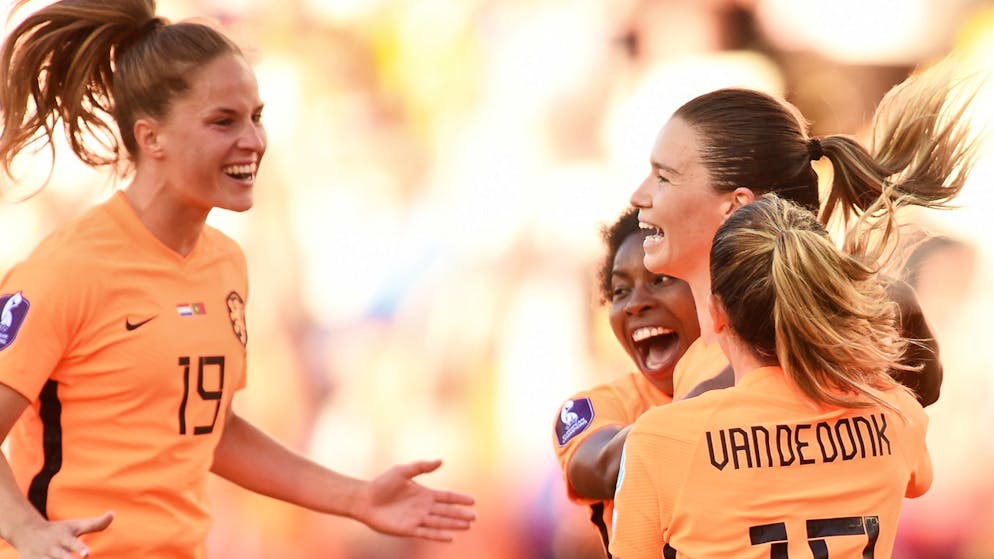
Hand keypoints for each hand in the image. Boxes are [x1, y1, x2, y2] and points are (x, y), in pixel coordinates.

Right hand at [11, 512, 112, 558]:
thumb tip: (112, 514)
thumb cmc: (58, 530)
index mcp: (64, 538)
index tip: (87, 554)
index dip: (80, 549)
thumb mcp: (75, 526)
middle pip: (62, 557)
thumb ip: (95, 524)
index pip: (74, 544)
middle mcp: (53, 549)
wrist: (27, 532)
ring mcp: (42, 558)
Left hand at [352, 460, 474, 541]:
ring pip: (440, 523)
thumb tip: (441, 460)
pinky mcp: (409, 529)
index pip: (446, 496)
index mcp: (424, 493)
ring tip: (468, 526)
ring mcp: (417, 519)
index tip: (473, 500)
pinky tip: (451, 537)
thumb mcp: (402, 471)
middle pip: (446, 511)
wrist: (365, 499)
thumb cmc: (382, 484)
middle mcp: (423, 507)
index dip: (459, 498)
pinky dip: (439, 535)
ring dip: (454, 525)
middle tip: (475, 516)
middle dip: (460, 514)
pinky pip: (427, 533)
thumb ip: (422, 466)